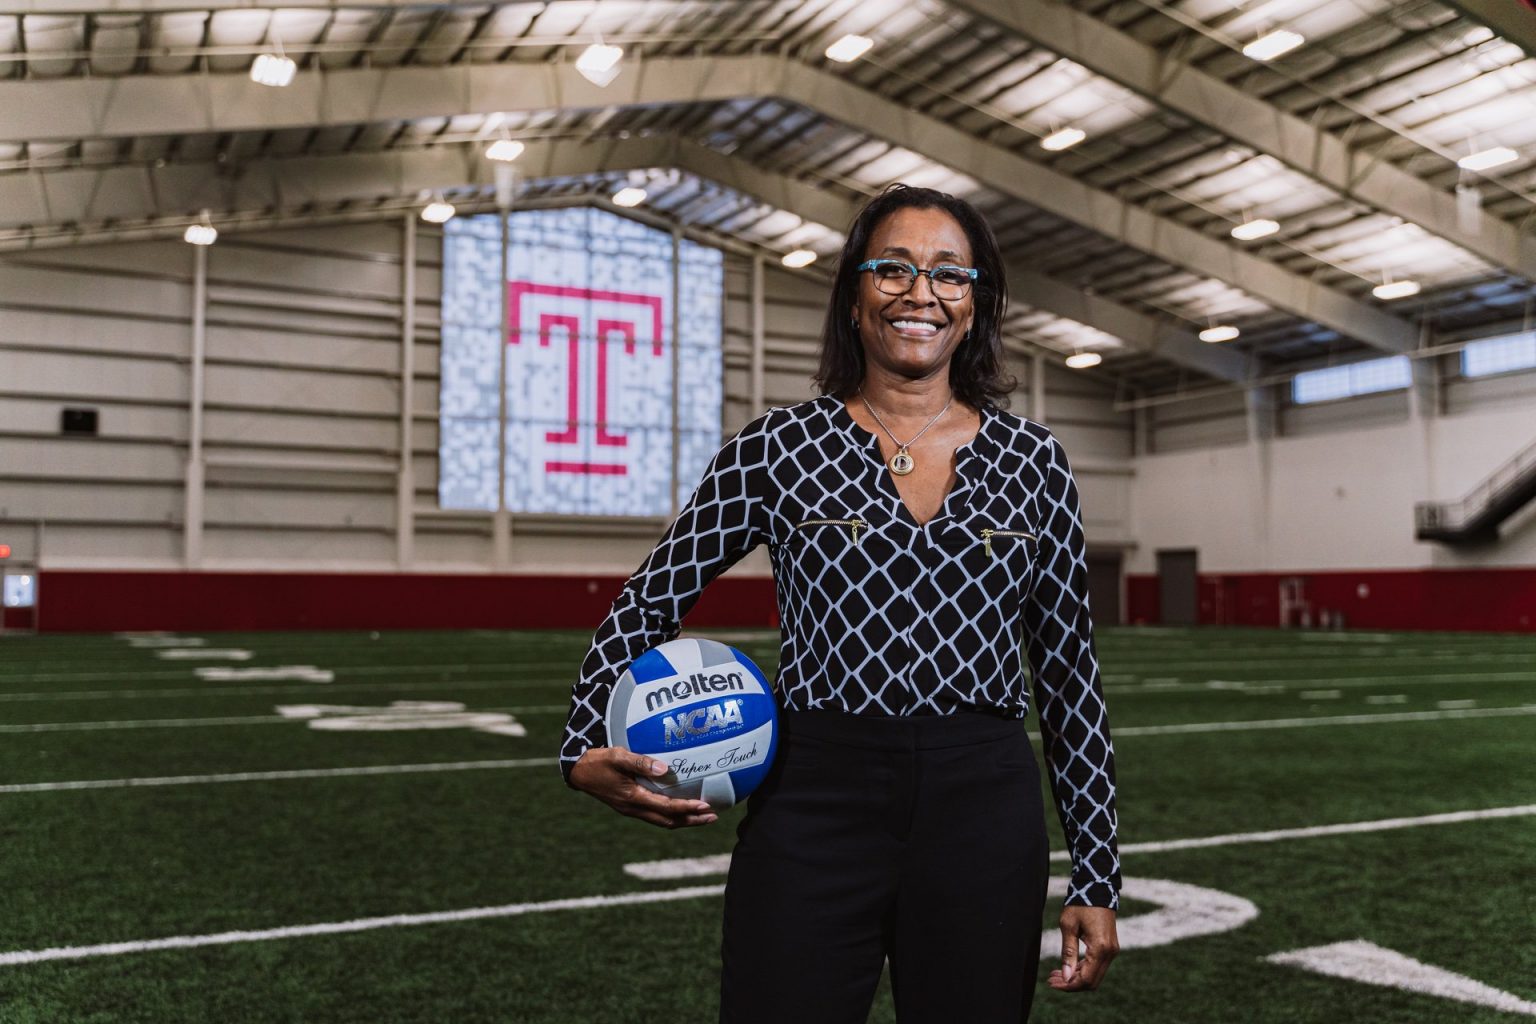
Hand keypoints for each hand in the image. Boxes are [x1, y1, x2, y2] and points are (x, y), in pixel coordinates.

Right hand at [569, 747, 718, 828]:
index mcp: (633, 799)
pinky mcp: (630, 806)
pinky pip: (656, 815)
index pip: (666, 808)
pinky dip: (672, 814)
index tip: (706, 806)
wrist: (579, 772)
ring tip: (703, 815)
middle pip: (669, 822)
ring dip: (684, 820)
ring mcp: (632, 810)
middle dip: (692, 821)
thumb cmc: (598, 761)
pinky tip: (681, 806)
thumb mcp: (617, 757)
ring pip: (663, 821)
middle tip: (713, 816)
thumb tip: (665, 769)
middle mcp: (634, 809)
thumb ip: (640, 761)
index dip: (687, 808)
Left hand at [1048, 906, 1118, 991]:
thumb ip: (1068, 952)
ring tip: (1056, 974)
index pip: (1085, 978)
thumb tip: (1065, 976)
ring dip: (1076, 977)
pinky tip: (1068, 967)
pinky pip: (1097, 966)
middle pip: (1091, 981)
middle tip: (1051, 980)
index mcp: (1101, 948)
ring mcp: (1112, 951)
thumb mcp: (1069, 926)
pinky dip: (1083, 969)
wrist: (1097, 888)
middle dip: (1071, 983)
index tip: (1052, 982)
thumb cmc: (1080, 904)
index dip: (1068, 985)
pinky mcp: (1110, 948)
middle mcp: (1110, 952)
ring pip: (1095, 975)